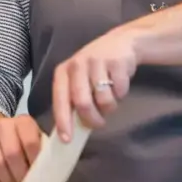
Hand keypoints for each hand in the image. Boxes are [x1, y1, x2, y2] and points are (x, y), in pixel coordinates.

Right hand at [0, 115, 42, 181]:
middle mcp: (4, 124)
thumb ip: (42, 153)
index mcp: (24, 122)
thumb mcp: (35, 140)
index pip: (30, 143)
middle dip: (19, 175)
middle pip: (12, 154)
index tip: (37, 175)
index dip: (34, 163)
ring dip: (6, 180)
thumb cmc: (20, 141)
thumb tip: (47, 174)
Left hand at [53, 27, 137, 141]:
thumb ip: (73, 98)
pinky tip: (119, 84)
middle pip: (82, 102)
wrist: (121, 43)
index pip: (59, 99)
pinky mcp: (116, 61)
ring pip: (103, 99)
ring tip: (110, 99)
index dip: (63, 120)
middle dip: (92, 119)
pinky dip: (122, 94)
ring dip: (110, 106)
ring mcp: (97, 61)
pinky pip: (120, 90)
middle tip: (99, 123)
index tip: (67, 139)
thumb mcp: (79, 80)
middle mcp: (77, 65)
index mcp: (63, 72)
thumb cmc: (95, 68)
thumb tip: (71, 130)